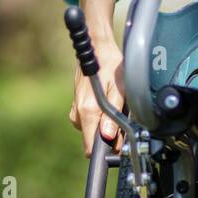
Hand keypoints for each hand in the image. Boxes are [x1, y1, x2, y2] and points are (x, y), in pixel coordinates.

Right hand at [69, 34, 126, 156]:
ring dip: (104, 125)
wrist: (97, 48)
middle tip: (120, 119)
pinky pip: (89, 121)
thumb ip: (113, 116)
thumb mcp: (119, 90)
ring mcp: (76, 111)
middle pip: (93, 140)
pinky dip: (99, 117)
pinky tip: (106, 103)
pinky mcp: (77, 107)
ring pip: (92, 130)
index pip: (90, 148)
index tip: (116, 144)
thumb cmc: (110, 65)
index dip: (105, 150)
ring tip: (114, 106)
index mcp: (87, 112)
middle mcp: (78, 114)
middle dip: (108, 136)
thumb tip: (108, 136)